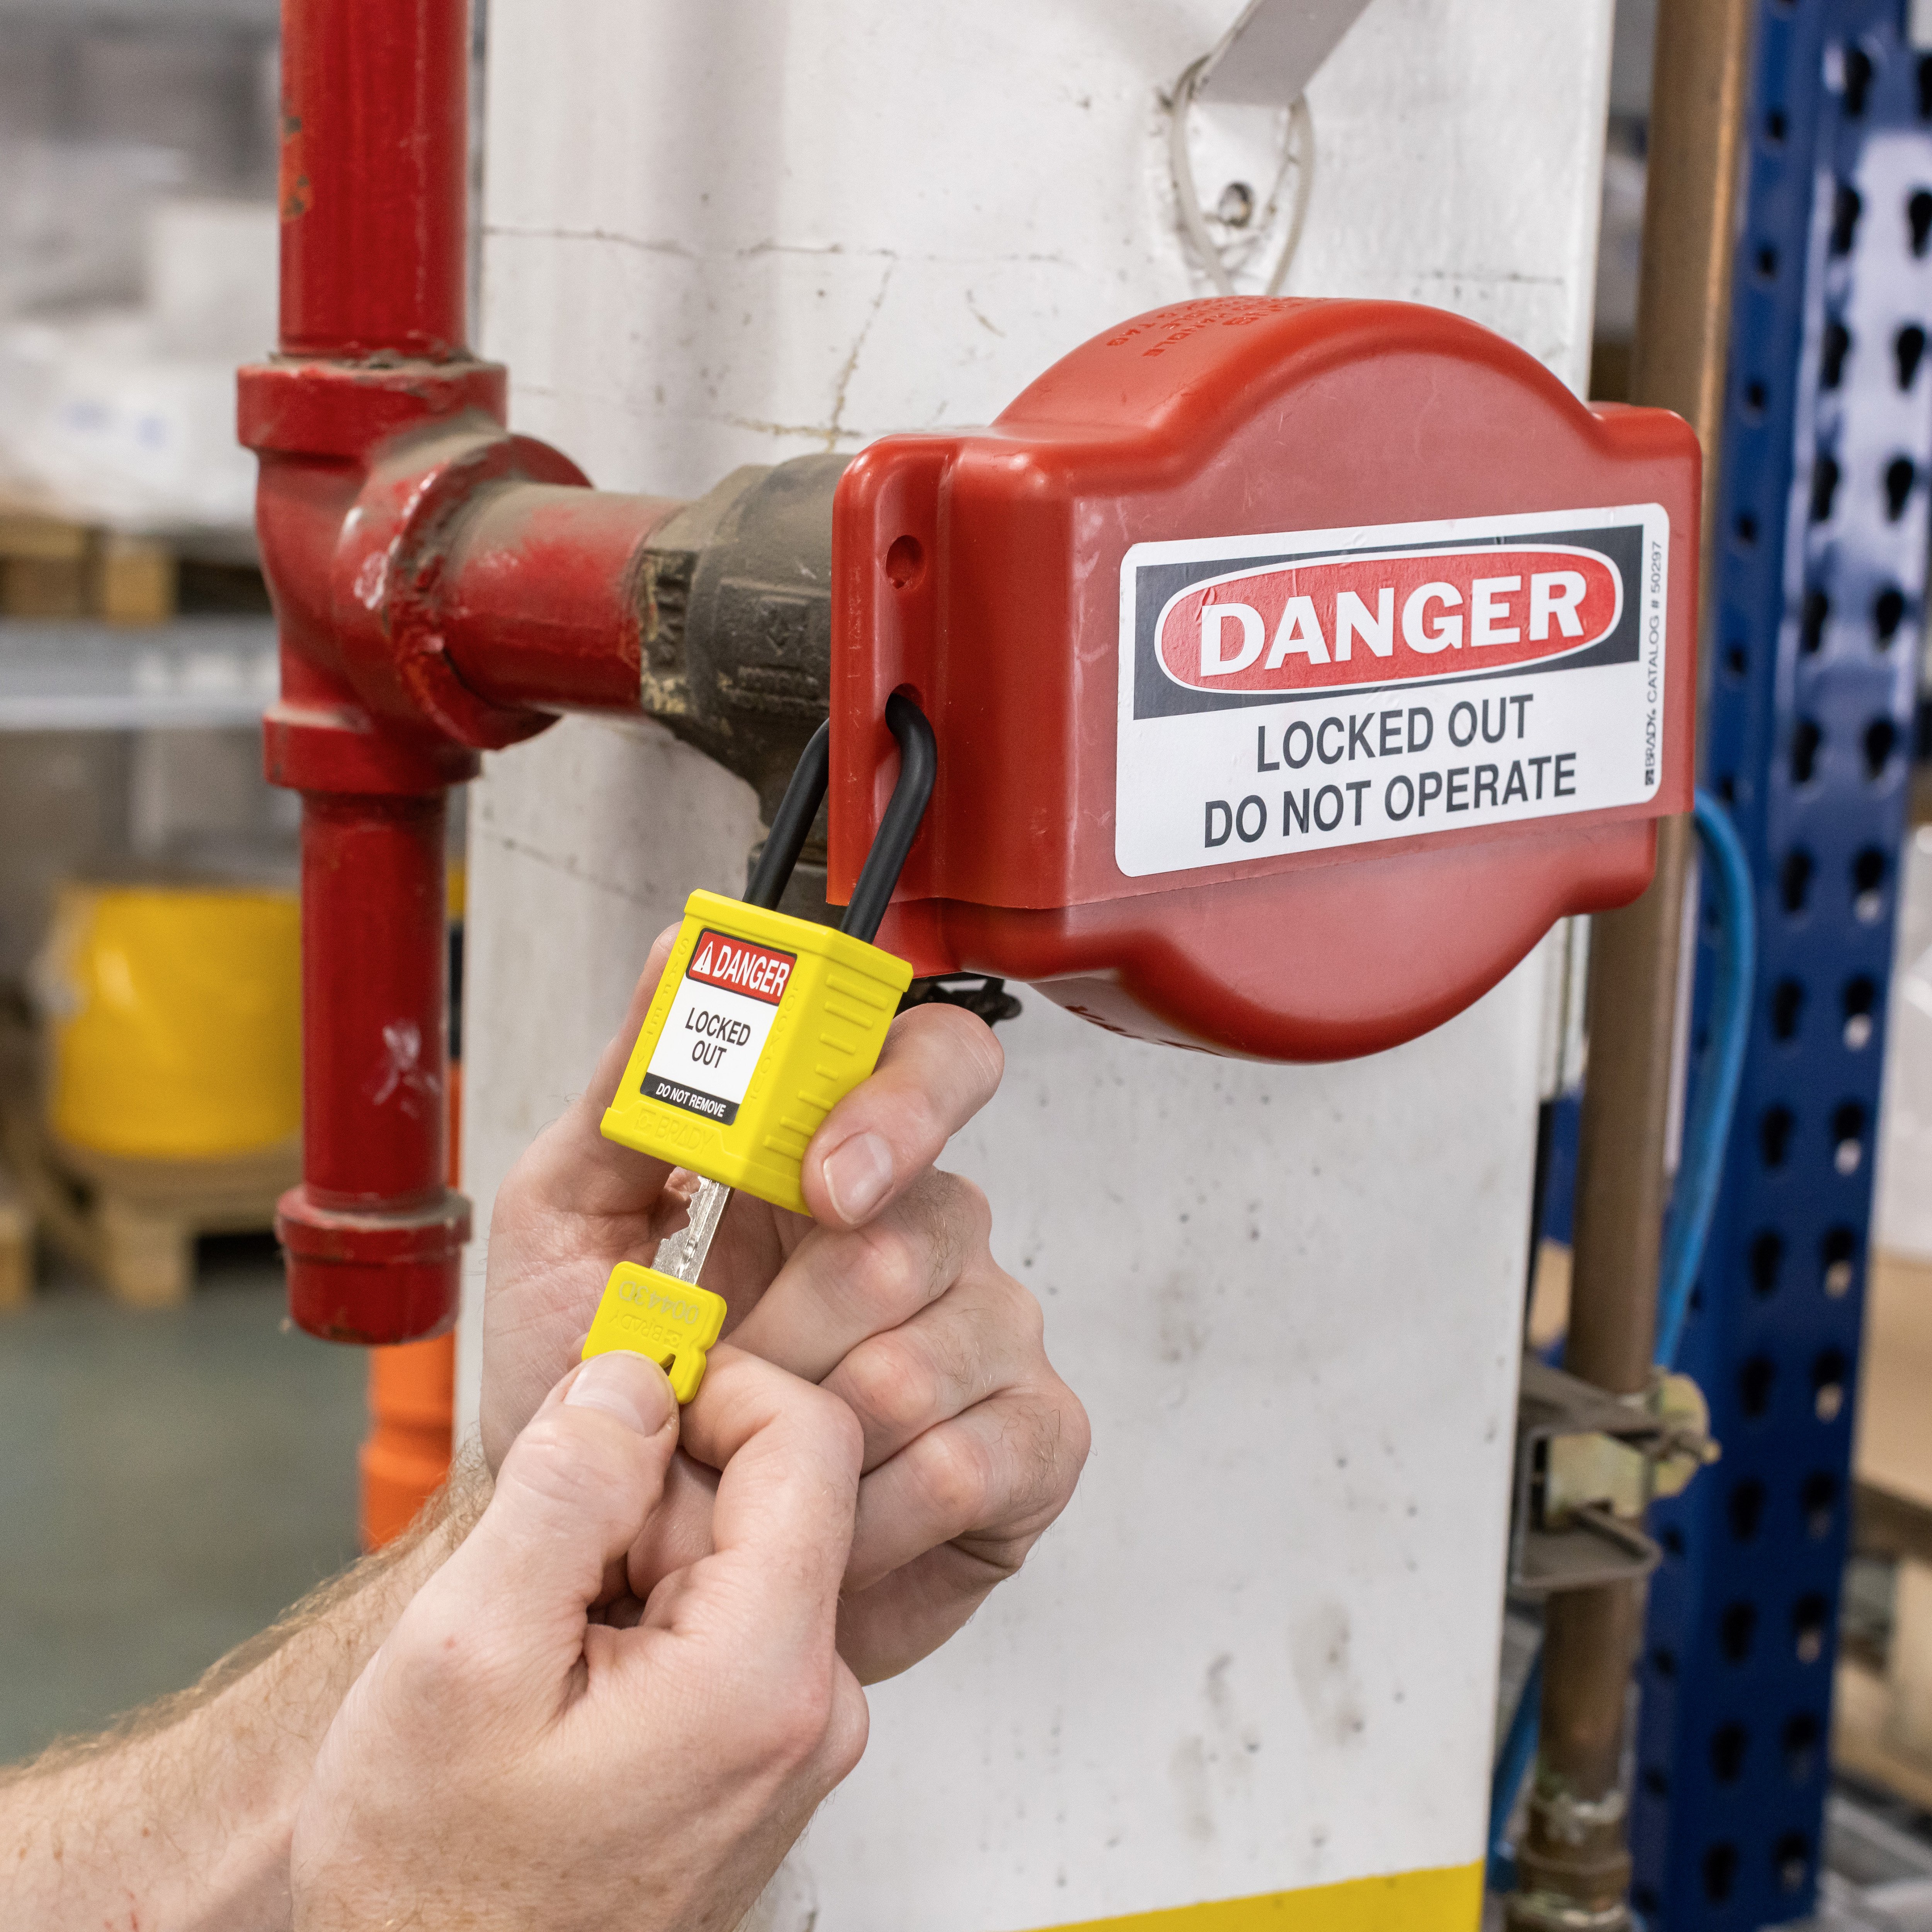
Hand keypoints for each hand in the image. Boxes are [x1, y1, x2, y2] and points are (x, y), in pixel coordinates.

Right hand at [292, 1349, 867, 1931]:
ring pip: (727, 1554)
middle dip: (638, 1494)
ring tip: (536, 1645)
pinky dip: (634, 1613)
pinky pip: (717, 1619)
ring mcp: (789, 1735)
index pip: (809, 1438)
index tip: (613, 1397)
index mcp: (767, 1677)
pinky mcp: (757, 1749)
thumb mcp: (463, 1656)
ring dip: (624, 1559)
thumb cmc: (435, 1889)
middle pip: (759, 1494)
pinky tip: (563, 1675)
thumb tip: (629, 1372)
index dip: (708, 1384)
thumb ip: (561, 1490)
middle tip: (531, 1570)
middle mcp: (811, 1708)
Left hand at [480, 928, 1089, 1681]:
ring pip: (940, 1350)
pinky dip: (870, 1510)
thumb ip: (631, 1087)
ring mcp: (989, 1339)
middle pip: (930, 1226)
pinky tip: (822, 1524)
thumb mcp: (569, 1220)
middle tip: (718, 1378)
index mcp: (841, 1158)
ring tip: (747, 1462)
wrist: (605, 1562)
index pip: (938, 1064)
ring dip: (813, 1428)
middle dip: (793, 1325)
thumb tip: (678, 954)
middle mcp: (933, 1233)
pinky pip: (974, 1460)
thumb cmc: (594, 1385)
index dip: (903, 1105)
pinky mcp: (1028, 1448)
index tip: (826, 1185)